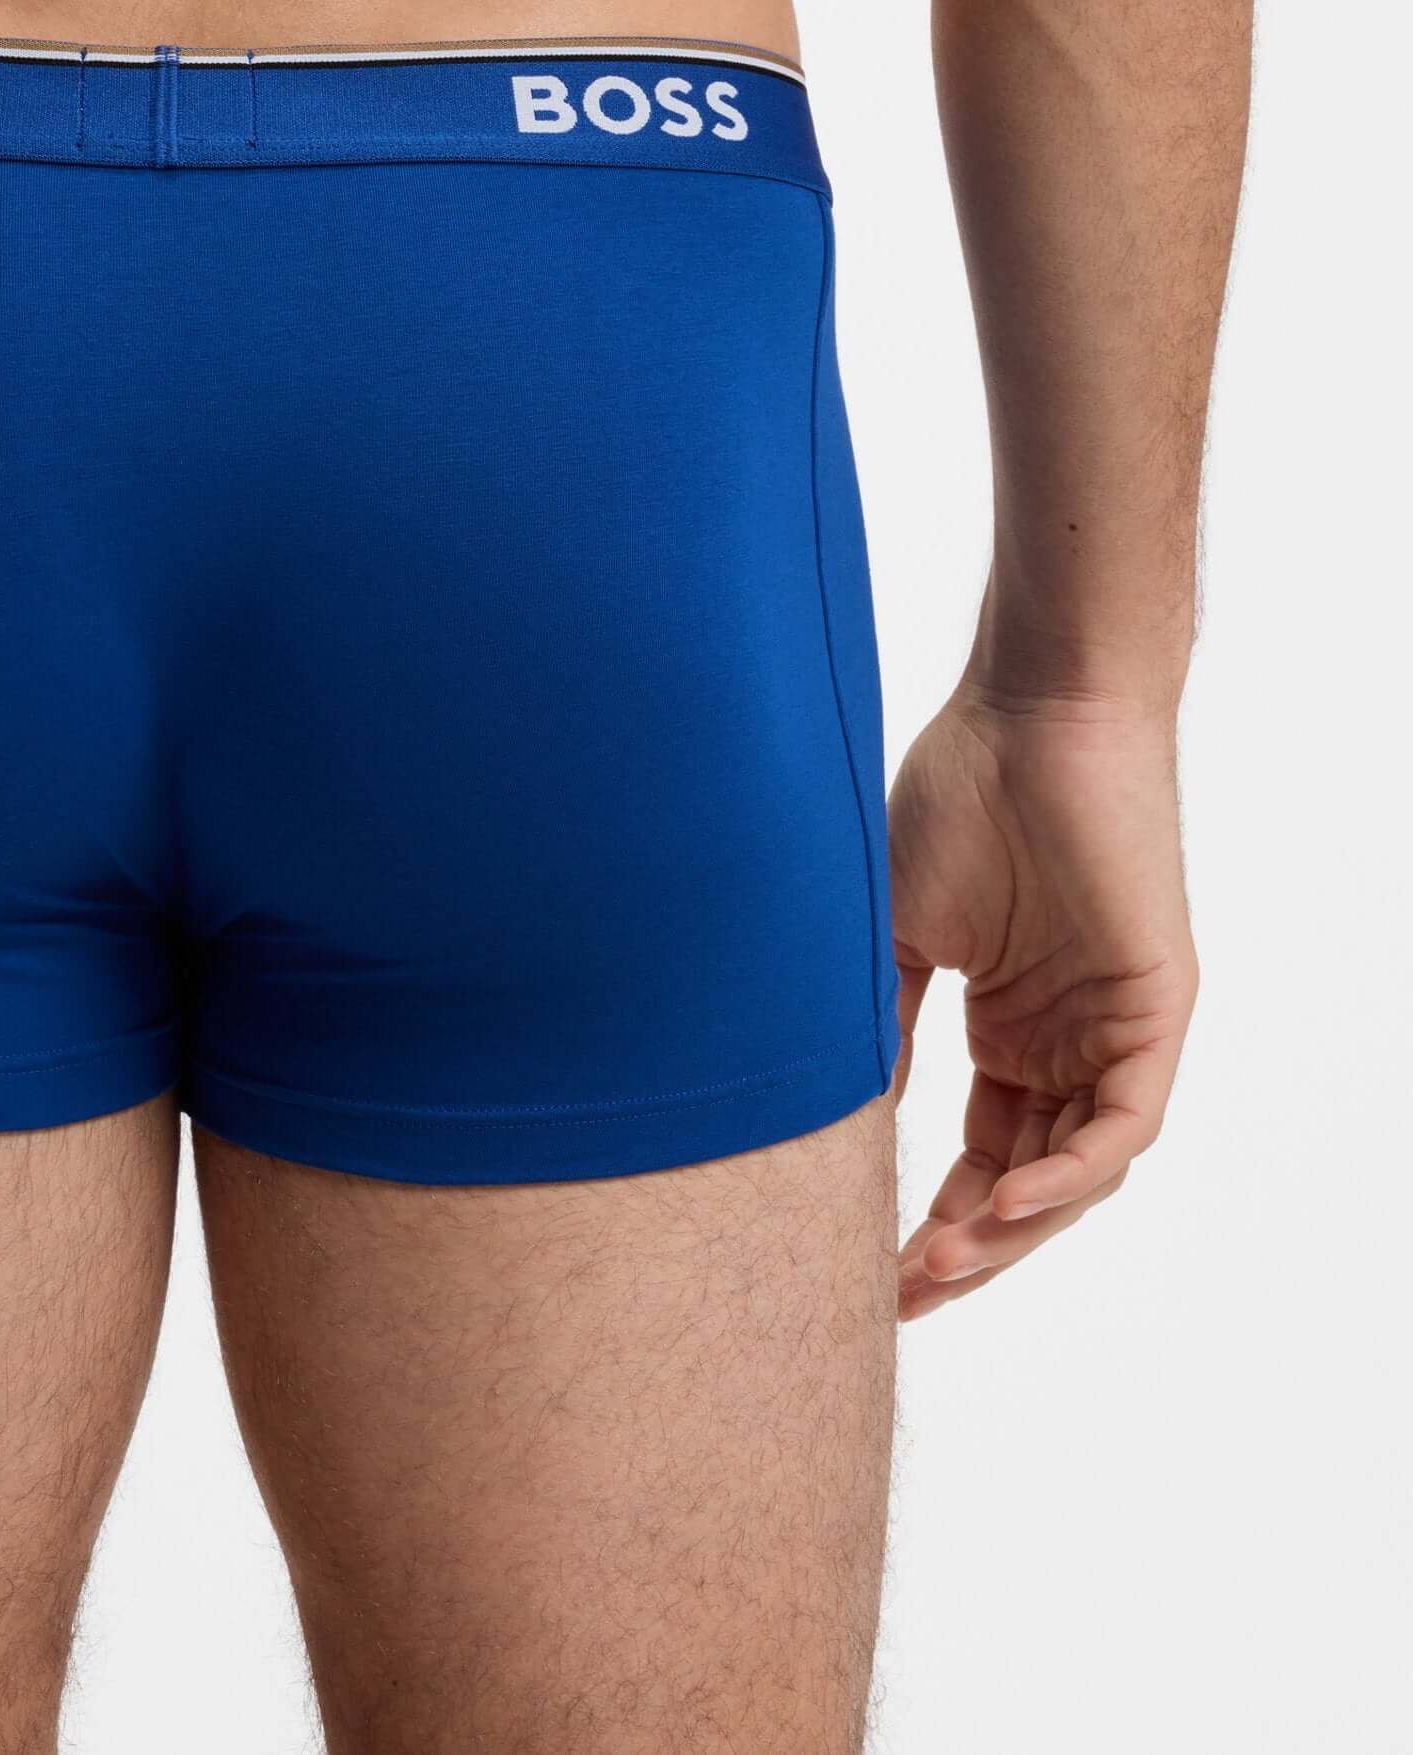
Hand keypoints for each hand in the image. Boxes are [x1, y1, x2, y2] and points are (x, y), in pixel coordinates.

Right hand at [887, 684, 1197, 1319]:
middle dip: (969, 1251)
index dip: (933, 1224)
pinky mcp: (1155, 1007)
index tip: (874, 1273)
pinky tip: (1003, 1205)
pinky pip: (1120, 1123)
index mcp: (1011, 1029)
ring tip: (938, 1263)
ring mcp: (1114, 1028)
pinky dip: (1069, 1174)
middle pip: (1028, 1185)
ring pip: (1076, 1171)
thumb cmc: (959, 797)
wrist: (1028, 712)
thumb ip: (887, 1034)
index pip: (981, 1159)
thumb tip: (853, 1126)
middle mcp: (1067, 1041)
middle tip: (902, 1296)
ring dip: (1013, 1229)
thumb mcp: (896, 938)